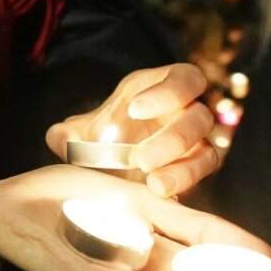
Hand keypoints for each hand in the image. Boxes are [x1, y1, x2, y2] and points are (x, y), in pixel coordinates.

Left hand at [46, 63, 216, 196]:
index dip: (167, 92)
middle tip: (141, 159)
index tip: (136, 111)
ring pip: (207, 148)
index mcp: (159, 87)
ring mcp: (195, 142)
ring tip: (154, 184)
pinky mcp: (196, 169)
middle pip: (199, 115)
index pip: (183, 78)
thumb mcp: (80, 131)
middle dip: (173, 137)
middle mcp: (184, 111)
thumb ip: (67, 133)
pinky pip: (202, 174)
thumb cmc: (102, 137)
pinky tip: (160, 193)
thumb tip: (63, 139)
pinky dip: (184, 182)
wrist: (110, 166)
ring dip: (184, 167)